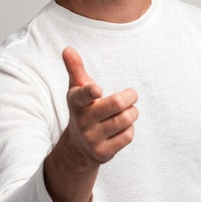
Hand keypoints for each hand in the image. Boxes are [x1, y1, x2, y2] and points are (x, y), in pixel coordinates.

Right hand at [61, 46, 138, 165]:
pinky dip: (130, 129)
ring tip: (127, 111)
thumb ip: (75, 69)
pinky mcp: (103, 153)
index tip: (97, 90)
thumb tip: (68, 48)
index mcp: (76, 102)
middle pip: (116, 105)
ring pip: (126, 120)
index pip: (82, 96)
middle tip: (131, 95)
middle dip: (130, 97)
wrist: (78, 147)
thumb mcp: (77, 90)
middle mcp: (82, 121)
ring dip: (133, 112)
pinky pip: (128, 136)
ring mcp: (92, 139)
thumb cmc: (83, 109)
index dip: (90, 92)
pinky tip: (122, 128)